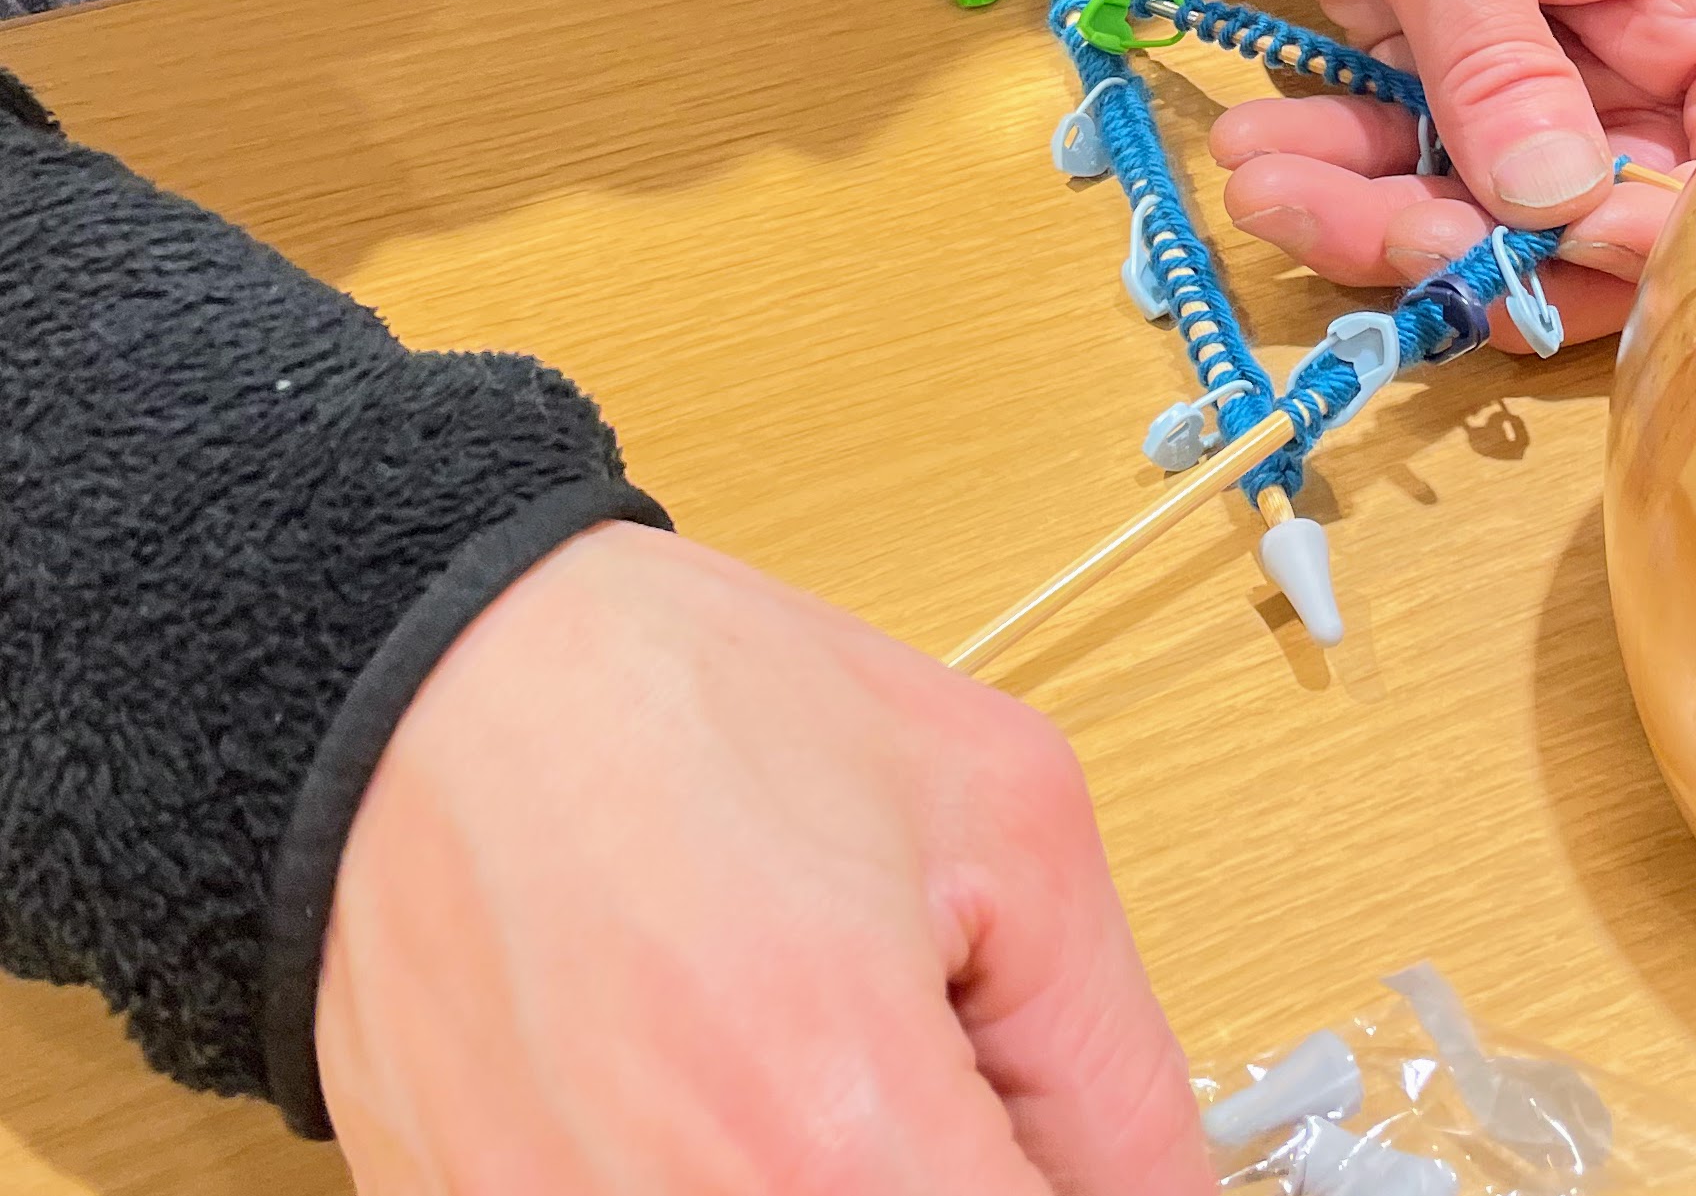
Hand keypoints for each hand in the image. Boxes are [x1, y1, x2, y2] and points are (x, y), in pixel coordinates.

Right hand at [317, 523, 1212, 1195]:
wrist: (434, 688)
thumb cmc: (689, 705)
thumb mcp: (1005, 813)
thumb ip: (1121, 1067)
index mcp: (850, 1138)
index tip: (1072, 1149)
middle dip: (978, 1175)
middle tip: (955, 1082)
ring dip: (866, 1174)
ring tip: (823, 1064)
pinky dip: (741, 1166)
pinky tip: (725, 1083)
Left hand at [1211, 0, 1695, 344]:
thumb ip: (1501, 67)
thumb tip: (1552, 202)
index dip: (1644, 241)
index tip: (1531, 252)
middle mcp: (1642, 58)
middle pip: (1596, 221)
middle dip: (1475, 246)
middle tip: (1359, 225)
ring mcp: (1548, 83)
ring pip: (1491, 216)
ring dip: (1376, 218)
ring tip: (1262, 181)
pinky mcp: (1463, 90)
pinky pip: (1419, 170)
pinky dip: (1341, 175)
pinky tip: (1262, 152)